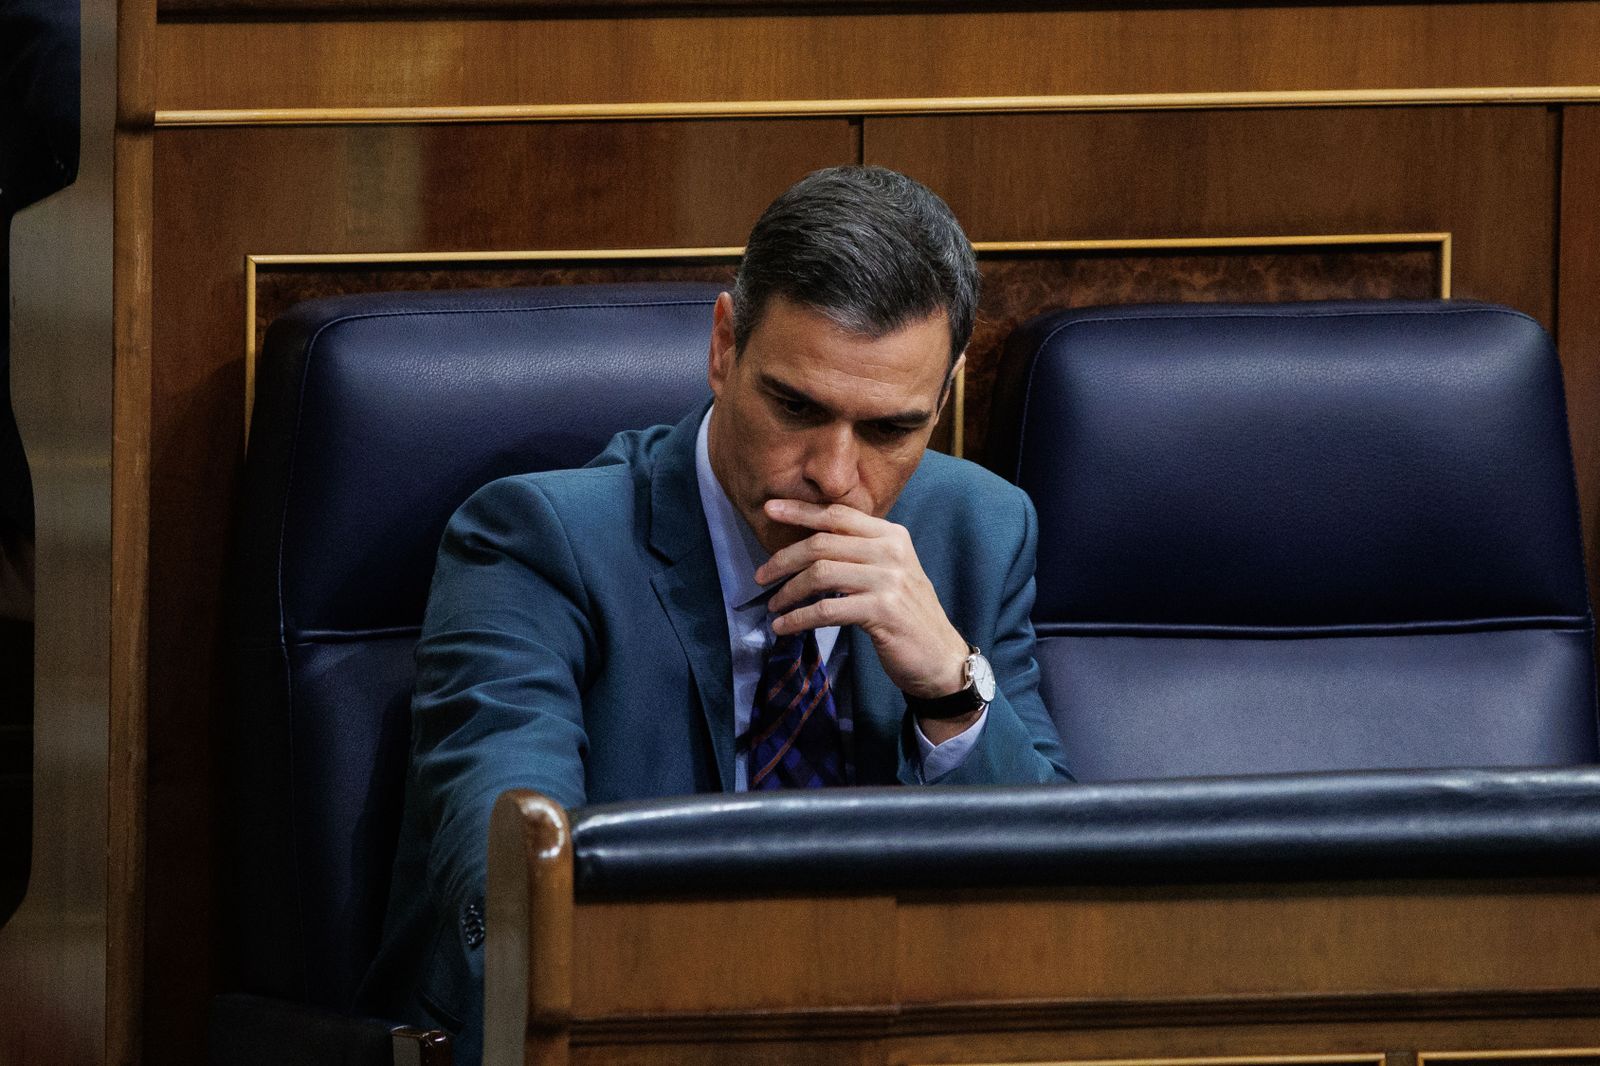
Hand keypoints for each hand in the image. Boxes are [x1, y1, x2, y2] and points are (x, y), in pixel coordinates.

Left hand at [755, 500, 977, 735]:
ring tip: (773, 606)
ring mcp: (888, 580)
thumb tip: (809, 543)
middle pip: (822, 542)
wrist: (940, 656)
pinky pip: (827, 609)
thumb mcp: (890, 572)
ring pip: (820, 574)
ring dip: (788, 591)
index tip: (769, 509)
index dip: (800, 510)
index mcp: (892, 535)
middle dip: (784, 558)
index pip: (838, 513)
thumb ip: (859, 552)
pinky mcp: (882, 610)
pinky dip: (799, 618)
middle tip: (761, 576)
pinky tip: (785, 627)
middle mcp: (891, 551)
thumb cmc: (907, 614)